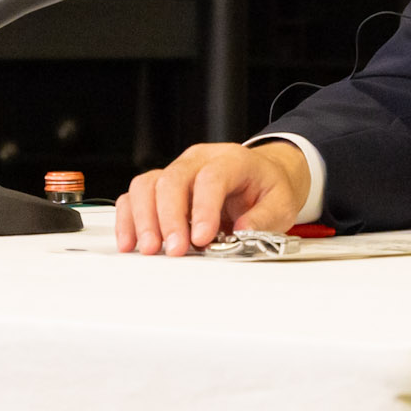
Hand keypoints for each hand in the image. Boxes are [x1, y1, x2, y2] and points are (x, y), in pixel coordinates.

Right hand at [115, 141, 309, 255]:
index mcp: (231, 160)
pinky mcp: (162, 187)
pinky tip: (131, 242)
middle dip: (169, 218)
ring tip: (150, 249)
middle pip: (173, 179)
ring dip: (144, 218)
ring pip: (148, 184)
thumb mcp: (281, 203)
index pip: (211, 177)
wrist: (262, 175)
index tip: (202, 238)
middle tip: (175, 249)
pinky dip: (129, 218)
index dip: (203, 208)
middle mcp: (198, 161)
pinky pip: (135, 196)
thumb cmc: (267, 187)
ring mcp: (177, 171)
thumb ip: (264, 218)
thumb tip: (243, 232)